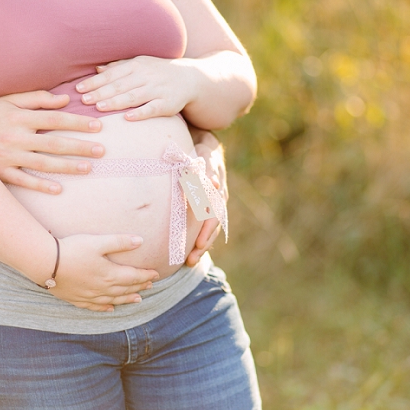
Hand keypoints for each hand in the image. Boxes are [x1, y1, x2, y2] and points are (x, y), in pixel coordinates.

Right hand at [0, 91, 105, 193]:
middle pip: (53, 143)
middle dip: (79, 147)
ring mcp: (7, 156)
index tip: (97, 126)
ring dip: (67, 167)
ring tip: (87, 169)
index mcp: (19, 118)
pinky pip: (23, 181)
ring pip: (42, 164)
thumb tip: (65, 100)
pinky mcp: (0, 172)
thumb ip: (37, 99)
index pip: (54, 119)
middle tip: (101, 150)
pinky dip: (40, 186)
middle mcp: (15, 137)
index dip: (77, 123)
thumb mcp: (9, 101)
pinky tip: (58, 189)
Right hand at [49, 234, 159, 311]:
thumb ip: (120, 242)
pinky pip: (95, 307)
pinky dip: (105, 308)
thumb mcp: (98, 242)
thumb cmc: (72, 250)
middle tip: (150, 286)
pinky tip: (110, 309)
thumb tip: (140, 241)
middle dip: (139, 287)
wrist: (46, 263)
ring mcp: (89, 295)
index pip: (133, 276)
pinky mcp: (77, 299)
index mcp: (109, 274)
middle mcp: (102, 288)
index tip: (156, 274)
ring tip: (137, 299)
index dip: (146, 275)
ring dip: (126, 299)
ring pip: (113, 300)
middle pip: (125, 289)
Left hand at [75, 56, 196, 120]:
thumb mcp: (140, 64)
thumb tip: (96, 69)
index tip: (78, 89)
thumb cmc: (159, 72)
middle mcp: (146, 76)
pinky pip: (152, 109)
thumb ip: (119, 67)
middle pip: (120, 85)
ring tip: (99, 108)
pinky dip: (140, 113)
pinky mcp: (167, 104)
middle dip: (100, 93)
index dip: (95, 82)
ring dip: (115, 102)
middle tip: (83, 100)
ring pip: (133, 96)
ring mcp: (157, 90)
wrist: (190, 78)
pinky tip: (127, 118)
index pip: (112, 74)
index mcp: (137, 65)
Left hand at [185, 131, 227, 266]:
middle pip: (213, 226)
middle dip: (203, 244)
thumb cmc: (201, 151)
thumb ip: (205, 168)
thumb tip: (212, 181)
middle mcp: (219, 200)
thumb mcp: (203, 155)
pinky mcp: (207, 209)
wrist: (206, 148)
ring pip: (211, 229)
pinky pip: (206, 227)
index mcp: (217, 190)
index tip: (198, 244)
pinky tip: (190, 254)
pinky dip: (199, 240)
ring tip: (190, 262)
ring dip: (201, 246)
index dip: (206, 230)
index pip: (214, 214)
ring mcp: (214, 205)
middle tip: (191, 259)